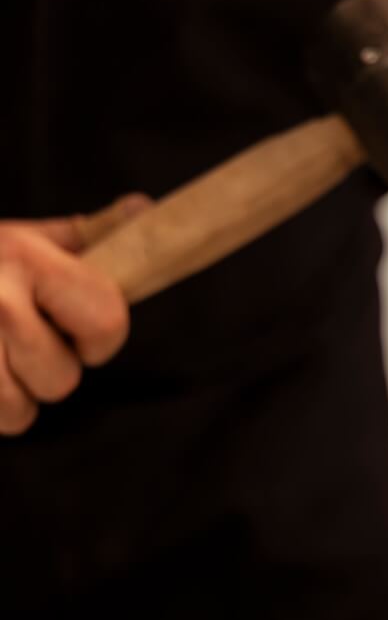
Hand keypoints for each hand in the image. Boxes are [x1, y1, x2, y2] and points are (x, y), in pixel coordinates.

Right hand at [0, 194, 149, 433]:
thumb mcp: (23, 240)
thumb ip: (87, 235)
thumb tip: (142, 206)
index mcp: (27, 258)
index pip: (108, 324)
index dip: (99, 337)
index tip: (73, 326)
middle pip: (61, 380)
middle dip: (49, 369)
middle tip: (22, 340)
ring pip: (19, 412)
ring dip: (13, 396)